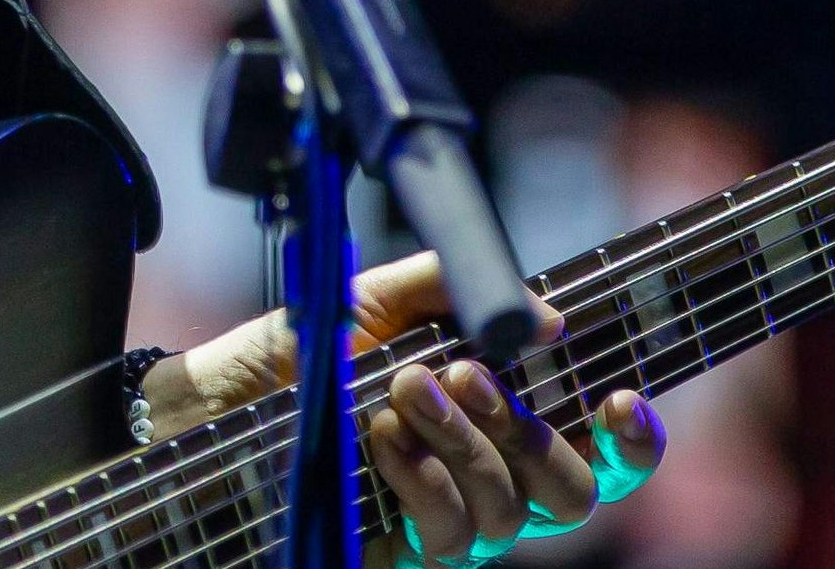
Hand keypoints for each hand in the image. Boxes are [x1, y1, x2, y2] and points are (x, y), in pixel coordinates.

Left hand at [140, 252, 664, 567]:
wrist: (203, 404)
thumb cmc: (290, 357)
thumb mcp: (370, 303)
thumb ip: (452, 294)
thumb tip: (548, 315)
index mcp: (491, 423)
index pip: (594, 453)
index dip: (631, 443)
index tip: (621, 400)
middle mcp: (480, 483)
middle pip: (569, 495)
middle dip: (527, 431)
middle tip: (467, 375)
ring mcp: (439, 527)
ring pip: (507, 516)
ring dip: (462, 445)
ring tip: (399, 391)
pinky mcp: (395, 558)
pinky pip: (446, 539)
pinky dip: (420, 480)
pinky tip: (378, 438)